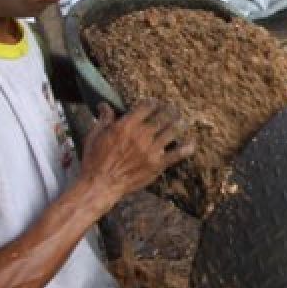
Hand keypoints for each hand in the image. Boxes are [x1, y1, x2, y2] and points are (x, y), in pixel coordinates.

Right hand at [78, 100, 195, 210]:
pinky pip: (176, 155)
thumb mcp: (95, 135)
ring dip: (179, 124)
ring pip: (171, 132)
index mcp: (126, 125)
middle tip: (174, 109)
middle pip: (162, 117)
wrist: (101, 184)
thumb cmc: (94, 160)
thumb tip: (104, 105)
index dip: (153, 103)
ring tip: (183, 122)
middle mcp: (141, 135)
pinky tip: (192, 144)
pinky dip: (186, 149)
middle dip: (170, 111)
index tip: (156, 103)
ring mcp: (151, 150)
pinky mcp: (157, 164)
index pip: (146, 107)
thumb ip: (104, 119)